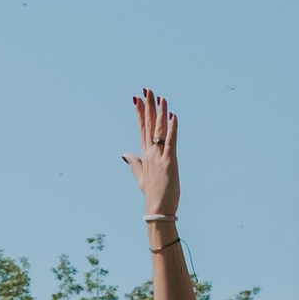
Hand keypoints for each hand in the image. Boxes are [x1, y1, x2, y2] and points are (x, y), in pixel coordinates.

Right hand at [123, 89, 178, 221]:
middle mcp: (150, 153)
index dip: (139, 112)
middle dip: (148, 106)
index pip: (141, 128)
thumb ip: (134, 163)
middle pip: (148, 125)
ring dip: (160, 113)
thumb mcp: (140, 176)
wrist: (158, 209)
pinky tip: (173, 116)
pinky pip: (171, 142)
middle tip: (147, 90)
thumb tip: (125, 154)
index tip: (137, 98)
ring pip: (159, 130)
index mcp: (144, 155)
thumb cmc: (152, 194)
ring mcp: (159, 157)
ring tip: (160, 97)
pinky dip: (172, 129)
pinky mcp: (169, 162)